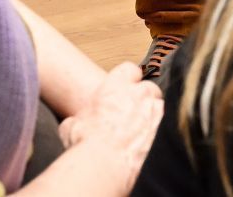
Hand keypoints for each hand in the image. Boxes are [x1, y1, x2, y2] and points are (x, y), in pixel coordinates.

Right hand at [57, 62, 163, 184]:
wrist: (103, 163)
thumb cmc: (85, 141)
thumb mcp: (72, 125)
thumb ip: (79, 118)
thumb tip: (75, 124)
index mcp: (115, 86)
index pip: (129, 69)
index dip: (127, 77)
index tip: (123, 85)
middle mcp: (136, 95)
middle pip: (148, 86)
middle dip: (142, 94)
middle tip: (131, 106)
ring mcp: (151, 113)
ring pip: (157, 103)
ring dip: (150, 109)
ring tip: (139, 122)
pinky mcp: (158, 133)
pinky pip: (161, 123)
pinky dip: (155, 127)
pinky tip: (144, 136)